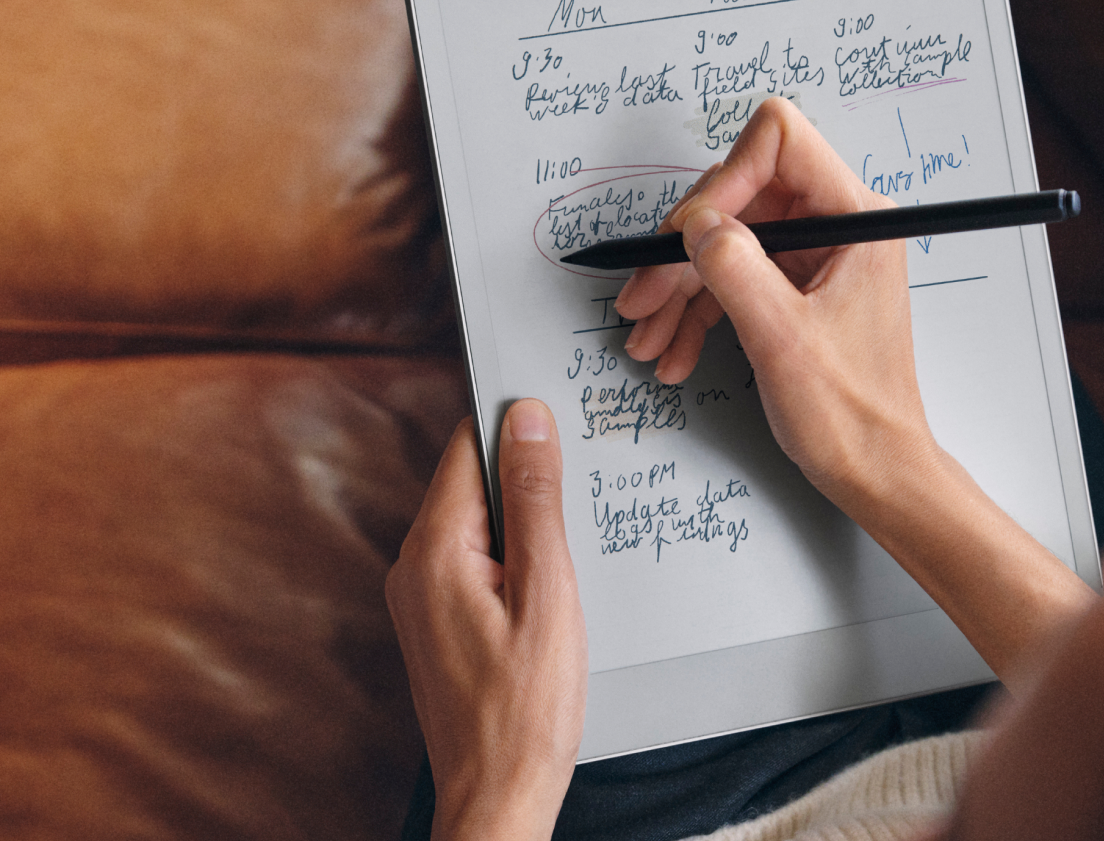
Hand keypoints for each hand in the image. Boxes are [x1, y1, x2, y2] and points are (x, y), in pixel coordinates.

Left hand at [386, 404, 586, 840]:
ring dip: (522, 519)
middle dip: (524, 475)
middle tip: (581, 491)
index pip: (467, 445)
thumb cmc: (527, 707)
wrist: (497, 794)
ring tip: (570, 547)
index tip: (562, 423)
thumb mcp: (548, 591)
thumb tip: (527, 420)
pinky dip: (511, 554)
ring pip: (474, 520)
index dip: (515, 426)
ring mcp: (418, 595)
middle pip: (469, 480)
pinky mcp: (434, 620)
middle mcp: (412, 565)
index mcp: (434, 550)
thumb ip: (534, 500)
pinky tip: (548, 583)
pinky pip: (472, 558)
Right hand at [614, 96, 932, 500]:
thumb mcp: (783, 339)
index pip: (779, 142)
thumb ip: (735, 268)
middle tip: (642, 298)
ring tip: (646, 338)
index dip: (724, 181)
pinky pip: (732, 277)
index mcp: (856, 218)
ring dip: (678, 289)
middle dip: (682, 250)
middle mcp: (838, 224)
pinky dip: (696, 312)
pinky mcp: (795, 287)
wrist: (877, 473)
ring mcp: (815, 256)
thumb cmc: (854, 415)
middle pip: (739, 195)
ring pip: (726, 241)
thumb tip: (694, 223)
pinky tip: (673, 351)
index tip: (690, 236)